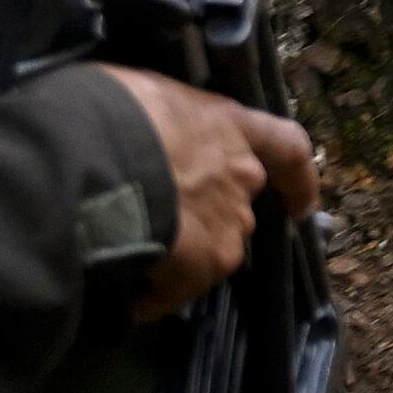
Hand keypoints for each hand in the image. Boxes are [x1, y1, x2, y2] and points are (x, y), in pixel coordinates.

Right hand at [95, 64, 317, 322]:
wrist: (91, 162)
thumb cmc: (109, 112)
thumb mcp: (140, 99)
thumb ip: (160, 124)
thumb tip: (144, 139)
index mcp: (228, 124)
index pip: (286, 147)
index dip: (297, 179)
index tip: (300, 206)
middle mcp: (242, 175)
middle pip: (235, 208)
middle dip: (204, 222)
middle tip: (156, 227)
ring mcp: (231, 223)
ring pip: (211, 250)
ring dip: (181, 259)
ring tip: (128, 256)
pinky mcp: (209, 263)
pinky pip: (179, 287)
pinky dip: (155, 294)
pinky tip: (123, 291)